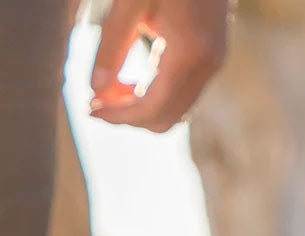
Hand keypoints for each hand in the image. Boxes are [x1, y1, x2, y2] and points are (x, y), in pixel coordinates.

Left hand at [88, 0, 229, 132]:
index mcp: (189, 53)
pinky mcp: (214, 52)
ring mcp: (215, 59)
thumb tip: (95, 90)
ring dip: (141, 107)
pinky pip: (183, 92)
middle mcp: (208, 64)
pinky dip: (155, 93)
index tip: (89, 108)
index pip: (150, 110)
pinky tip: (131, 76)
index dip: (117, 117)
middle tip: (96, 101)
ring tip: (110, 88)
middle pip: (164, 120)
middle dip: (128, 117)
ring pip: (175, 110)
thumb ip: (113, 45)